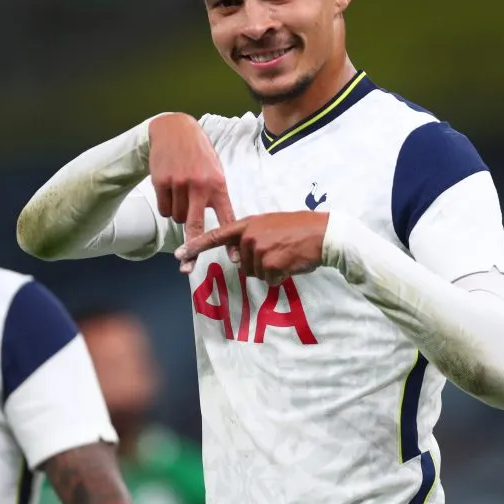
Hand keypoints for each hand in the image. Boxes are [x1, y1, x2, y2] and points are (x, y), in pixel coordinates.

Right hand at [148, 113, 237, 265]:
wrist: (174, 130)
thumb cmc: (199, 154)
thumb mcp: (215, 170)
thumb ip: (217, 195)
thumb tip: (222, 226)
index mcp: (218, 184)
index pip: (226, 217)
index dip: (230, 240)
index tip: (234, 258)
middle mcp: (199, 185)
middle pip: (194, 226)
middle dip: (192, 247)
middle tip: (187, 264)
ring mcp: (178, 184)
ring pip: (177, 218)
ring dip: (179, 215)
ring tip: (182, 195)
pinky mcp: (161, 182)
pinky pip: (164, 209)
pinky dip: (167, 206)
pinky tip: (170, 190)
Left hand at [174, 212, 328, 283]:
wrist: (324, 234)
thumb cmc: (300, 229)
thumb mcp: (271, 224)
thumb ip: (251, 236)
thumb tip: (238, 259)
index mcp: (249, 223)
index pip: (216, 235)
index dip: (196, 246)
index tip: (179, 255)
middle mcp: (249, 235)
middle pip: (241, 264)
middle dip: (259, 264)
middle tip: (279, 251)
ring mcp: (259, 249)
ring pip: (256, 273)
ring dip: (271, 270)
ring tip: (287, 255)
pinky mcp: (270, 263)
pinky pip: (269, 280)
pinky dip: (280, 276)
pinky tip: (291, 264)